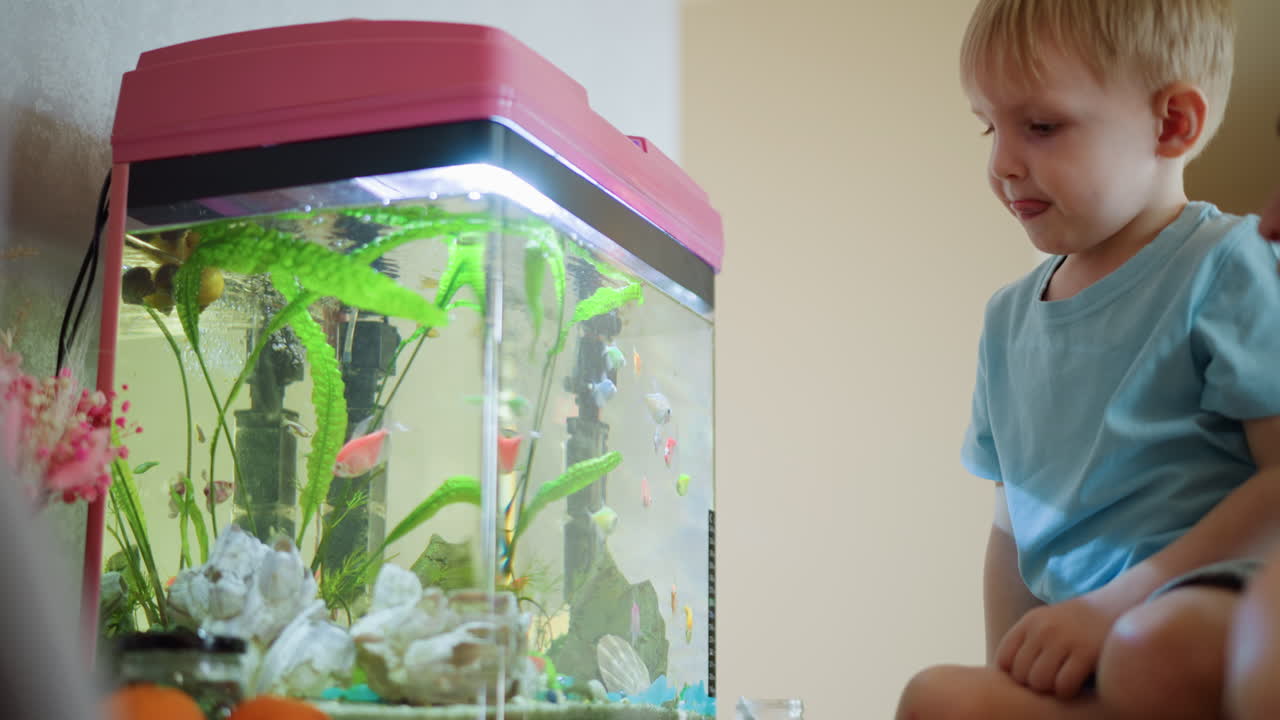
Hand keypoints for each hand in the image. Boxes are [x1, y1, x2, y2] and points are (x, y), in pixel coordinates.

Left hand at [996, 593, 1118, 698]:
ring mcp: (1064, 640)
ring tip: (1062, 682)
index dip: (1014, 674)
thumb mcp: (1046, 622)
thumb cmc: (1079, 623)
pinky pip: (1063, 685)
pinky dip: (1068, 691)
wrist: (1118, 605)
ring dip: (1050, 689)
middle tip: (1050, 680)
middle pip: (1020, 674)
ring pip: (1039, 681)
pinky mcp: (1086, 653)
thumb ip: (1026, 641)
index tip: (1030, 675)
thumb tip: (1005, 671)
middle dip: (1033, 683)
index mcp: (1030, 622)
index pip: (1004, 659)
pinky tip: (1077, 684)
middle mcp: (1043, 629)